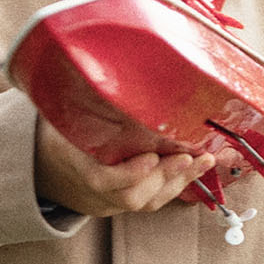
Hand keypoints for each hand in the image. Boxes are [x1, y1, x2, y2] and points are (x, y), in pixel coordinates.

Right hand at [34, 116, 237, 218]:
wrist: (61, 165)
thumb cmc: (69, 130)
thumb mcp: (68, 113)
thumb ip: (82, 98)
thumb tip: (95, 62)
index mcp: (77, 164)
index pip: (102, 180)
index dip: (128, 174)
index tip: (150, 157)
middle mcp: (97, 188)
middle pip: (132, 195)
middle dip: (163, 176)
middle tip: (188, 155)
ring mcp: (115, 199)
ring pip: (149, 201)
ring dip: (179, 181)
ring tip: (203, 160)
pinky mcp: (133, 199)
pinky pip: (158, 199)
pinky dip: (181, 184)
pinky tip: (199, 166)